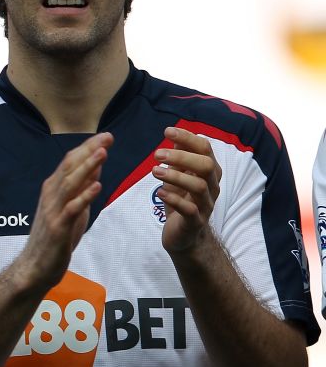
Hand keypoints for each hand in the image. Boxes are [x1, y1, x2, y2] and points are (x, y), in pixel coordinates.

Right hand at [12, 132, 111, 290]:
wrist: (35, 267)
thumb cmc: (54, 239)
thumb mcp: (72, 210)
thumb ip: (81, 189)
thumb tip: (96, 168)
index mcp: (53, 190)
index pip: (70, 162)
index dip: (87, 148)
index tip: (106, 136)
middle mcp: (50, 196)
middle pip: (69, 168)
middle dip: (89, 151)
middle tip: (107, 137)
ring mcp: (53, 211)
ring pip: (70, 184)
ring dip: (87, 167)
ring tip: (102, 153)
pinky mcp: (58, 227)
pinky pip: (72, 208)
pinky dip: (84, 196)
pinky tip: (97, 186)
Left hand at [153, 126, 220, 255]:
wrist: (184, 235)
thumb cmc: (181, 201)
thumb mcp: (179, 177)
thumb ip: (179, 159)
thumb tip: (174, 136)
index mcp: (209, 172)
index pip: (205, 149)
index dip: (188, 138)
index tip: (167, 131)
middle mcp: (212, 186)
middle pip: (206, 166)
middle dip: (182, 157)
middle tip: (157, 154)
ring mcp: (206, 205)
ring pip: (198, 186)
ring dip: (175, 176)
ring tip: (154, 171)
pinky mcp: (195, 221)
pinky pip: (189, 209)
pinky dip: (174, 199)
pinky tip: (160, 193)